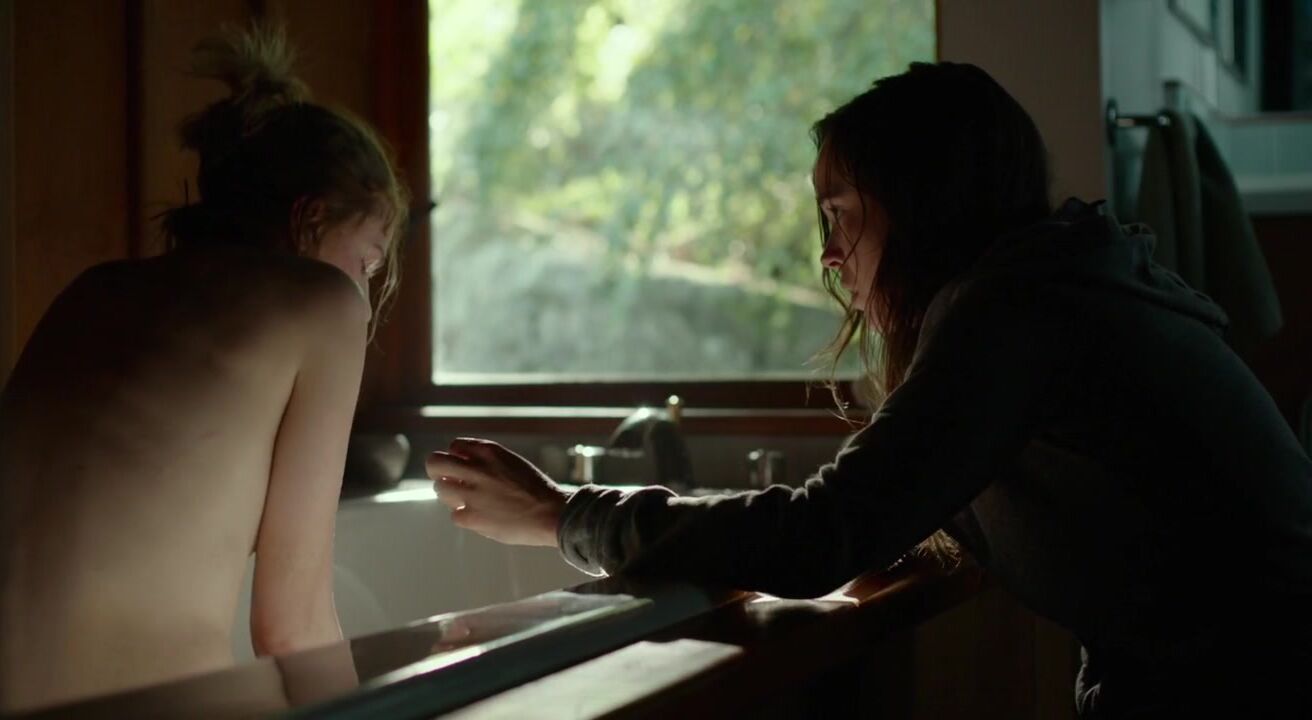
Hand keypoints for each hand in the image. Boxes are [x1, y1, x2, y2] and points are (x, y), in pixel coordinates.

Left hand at [425, 438, 569, 546]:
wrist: (551, 514)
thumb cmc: (536, 490)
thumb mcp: (512, 463)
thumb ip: (487, 462)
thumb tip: (463, 466)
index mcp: (489, 452)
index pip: (454, 446)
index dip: (455, 458)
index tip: (461, 468)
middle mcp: (476, 468)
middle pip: (434, 462)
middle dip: (437, 471)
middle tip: (447, 481)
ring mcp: (471, 493)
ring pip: (440, 488)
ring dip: (450, 495)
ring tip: (467, 502)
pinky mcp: (471, 516)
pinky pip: (454, 514)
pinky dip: (465, 517)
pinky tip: (480, 518)